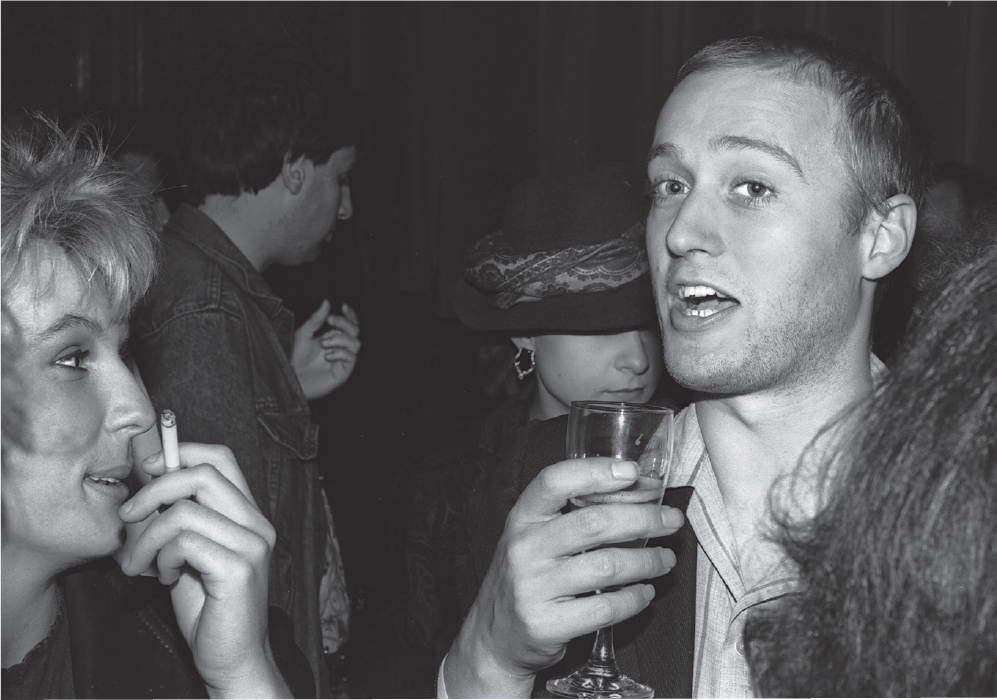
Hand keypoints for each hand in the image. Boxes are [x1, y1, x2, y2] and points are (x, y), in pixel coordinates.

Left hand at [118, 444, 290, 698]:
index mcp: (247, 515)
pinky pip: (184, 542)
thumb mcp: (186, 553)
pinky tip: (161, 579)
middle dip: (152, 490)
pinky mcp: (238, 569)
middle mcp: (256, 524)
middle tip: (127, 517)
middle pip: (201, 474)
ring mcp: (251, 545)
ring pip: (183, 511)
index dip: (180, 453)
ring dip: (146, 537)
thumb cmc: (208, 609)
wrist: (231, 659)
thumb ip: (176, 518)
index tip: (147, 471)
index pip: (220, 458)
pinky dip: (160, 558)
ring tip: (139, 564)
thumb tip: (146, 480)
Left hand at [291, 300, 360, 399]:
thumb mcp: (304, 333)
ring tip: (324, 343)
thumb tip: (327, 302)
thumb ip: (316, 319)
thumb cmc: (294, 358)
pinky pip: (351, 358)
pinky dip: (341, 353)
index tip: (343, 306)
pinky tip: (327, 356)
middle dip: (345, 323)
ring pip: (356, 344)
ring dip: (341, 339)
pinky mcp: (343, 373)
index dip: (350, 315)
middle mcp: (340, 348)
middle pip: (355, 331)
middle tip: (330, 320)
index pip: (349, 324)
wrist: (290, 377)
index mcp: (333, 337)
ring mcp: (343, 360)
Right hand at [444, 458, 683, 697]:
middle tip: (671, 520)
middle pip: (594, 523)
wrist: (495, 636)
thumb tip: (638, 490)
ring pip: (607, 566)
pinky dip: (635, 599)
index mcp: (521, 518)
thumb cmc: (528, 577)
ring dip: (648, 560)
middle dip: (644, 519)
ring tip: (666, 558)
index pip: (554, 481)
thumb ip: (571, 515)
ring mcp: (533, 588)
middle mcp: (524, 548)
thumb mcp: (534, 538)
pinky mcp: (547, 624)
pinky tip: (646, 592)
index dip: (595, 472)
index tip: (633, 472)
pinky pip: (605, 608)